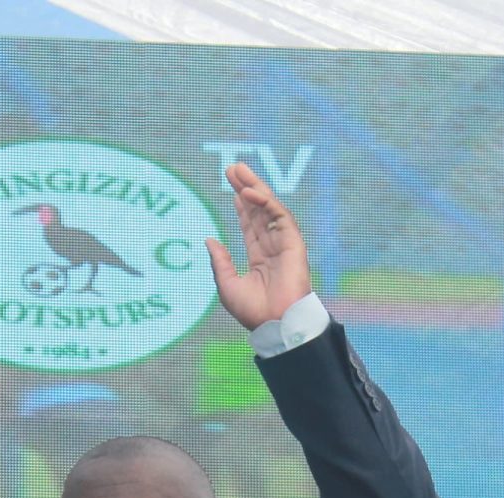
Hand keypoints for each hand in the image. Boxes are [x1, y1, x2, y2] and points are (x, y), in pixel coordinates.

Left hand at [205, 161, 311, 330]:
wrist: (275, 323)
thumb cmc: (253, 311)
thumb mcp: (227, 284)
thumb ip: (220, 261)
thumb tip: (209, 239)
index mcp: (259, 258)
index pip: (250, 225)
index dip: (240, 205)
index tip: (231, 186)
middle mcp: (272, 248)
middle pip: (258, 211)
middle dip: (246, 188)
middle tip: (232, 168)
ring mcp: (284, 244)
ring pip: (269, 208)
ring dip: (254, 187)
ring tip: (239, 171)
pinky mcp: (294, 243)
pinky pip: (279, 216)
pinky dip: (265, 202)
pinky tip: (248, 192)